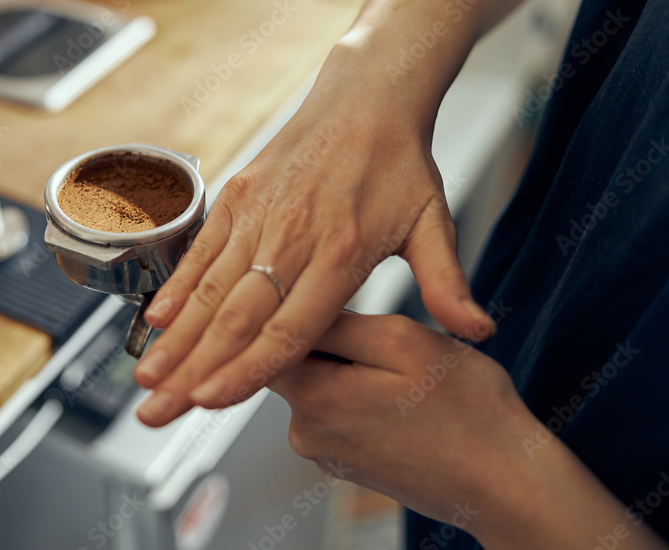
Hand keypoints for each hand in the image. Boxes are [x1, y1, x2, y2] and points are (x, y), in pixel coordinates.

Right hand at [133, 45, 495, 426]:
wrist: (366, 95)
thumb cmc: (399, 165)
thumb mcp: (434, 222)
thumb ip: (446, 282)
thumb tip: (478, 332)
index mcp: (343, 253)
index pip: (290, 329)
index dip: (248, 369)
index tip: (211, 404)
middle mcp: (293, 238)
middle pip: (236, 319)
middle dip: (193, 373)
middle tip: (155, 414)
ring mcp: (260, 217)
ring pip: (210, 290)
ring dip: (176, 340)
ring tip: (145, 378)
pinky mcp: (238, 197)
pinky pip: (203, 250)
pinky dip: (178, 287)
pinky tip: (157, 321)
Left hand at [269, 313, 668, 549]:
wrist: (508, 486)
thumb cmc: (470, 415)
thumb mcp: (403, 341)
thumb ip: (338, 323)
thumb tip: (292, 308)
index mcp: (314, 398)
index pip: (272, 336)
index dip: (305, 309)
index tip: (335, 295)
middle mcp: (306, 433)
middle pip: (297, 361)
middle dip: (334, 341)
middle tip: (387, 340)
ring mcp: (326, 454)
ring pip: (321, 384)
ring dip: (352, 369)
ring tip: (404, 378)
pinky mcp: (346, 464)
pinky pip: (339, 412)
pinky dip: (363, 397)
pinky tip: (404, 402)